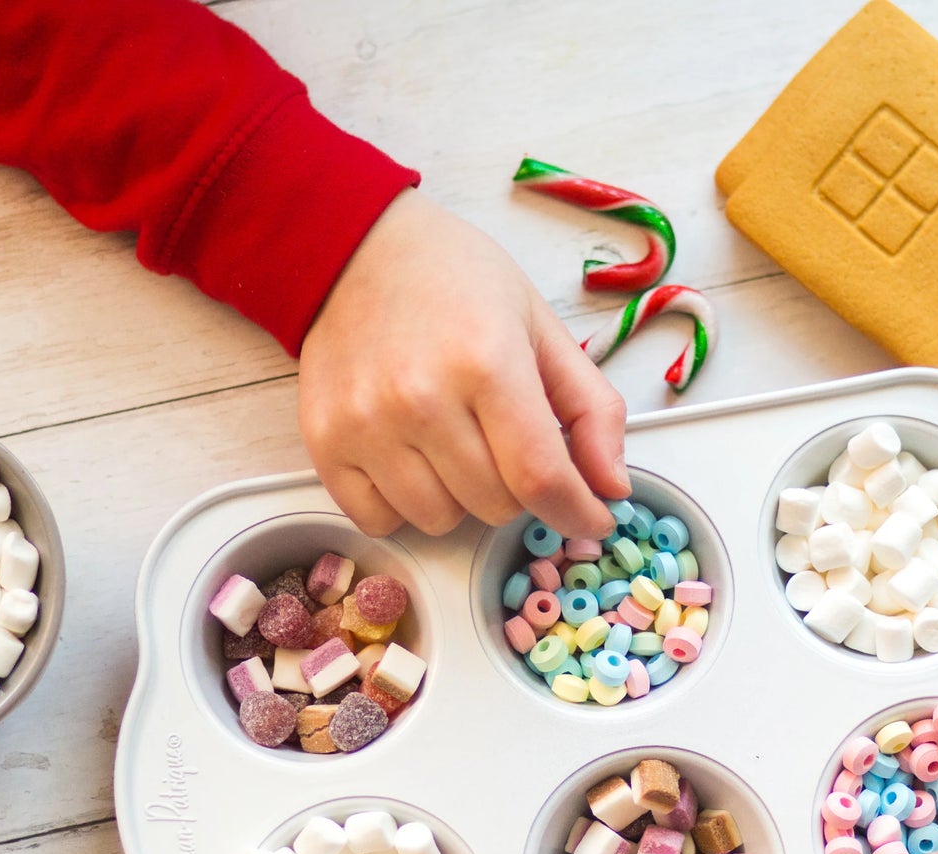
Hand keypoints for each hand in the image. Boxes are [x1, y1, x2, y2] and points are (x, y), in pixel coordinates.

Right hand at [298, 189, 628, 538]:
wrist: (353, 249)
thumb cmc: (453, 282)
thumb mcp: (540, 326)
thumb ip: (592, 408)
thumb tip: (612, 488)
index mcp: (486, 361)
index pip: (540, 477)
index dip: (576, 512)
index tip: (592, 516)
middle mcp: (421, 397)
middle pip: (495, 506)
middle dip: (515, 486)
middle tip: (501, 438)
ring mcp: (366, 424)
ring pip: (440, 520)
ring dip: (459, 497)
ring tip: (451, 440)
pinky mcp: (325, 442)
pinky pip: (381, 520)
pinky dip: (403, 505)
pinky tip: (409, 457)